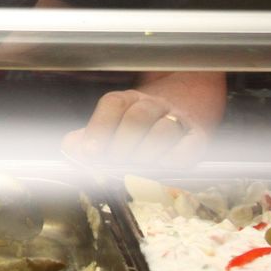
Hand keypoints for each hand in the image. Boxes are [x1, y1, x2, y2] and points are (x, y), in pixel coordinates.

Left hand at [61, 89, 207, 163]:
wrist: (184, 111)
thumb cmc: (140, 129)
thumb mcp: (112, 127)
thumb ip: (89, 138)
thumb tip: (72, 148)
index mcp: (129, 99)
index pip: (113, 104)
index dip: (99, 127)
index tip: (90, 152)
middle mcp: (154, 104)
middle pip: (137, 116)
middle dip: (122, 143)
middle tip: (112, 165)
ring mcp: (178, 119)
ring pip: (164, 129)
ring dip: (147, 152)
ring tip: (135, 171)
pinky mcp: (197, 137)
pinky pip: (190, 146)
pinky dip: (176, 159)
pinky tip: (162, 170)